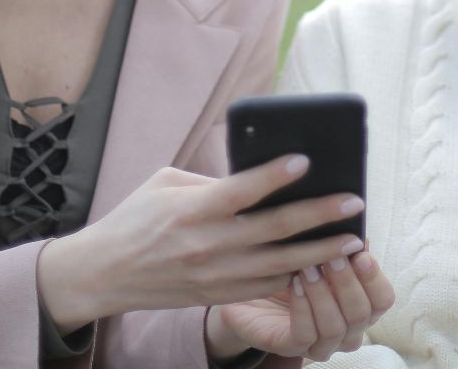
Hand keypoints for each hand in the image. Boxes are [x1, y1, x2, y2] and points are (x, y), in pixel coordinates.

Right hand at [38, 156, 367, 329]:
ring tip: (353, 238)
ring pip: (280, 265)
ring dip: (321, 252)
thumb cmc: (135, 218)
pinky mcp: (217, 296)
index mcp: (191, 209)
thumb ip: (212, 180)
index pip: (241, 190)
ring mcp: (214, 275)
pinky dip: (296, 276)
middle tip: (354, 201)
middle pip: (274, 229)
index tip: (306, 160)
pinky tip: (322, 265)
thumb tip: (257, 176)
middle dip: (319, 215)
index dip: (275, 174)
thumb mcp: (166, 183)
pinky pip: (266, 287)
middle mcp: (206, 244)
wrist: (103, 274)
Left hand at [212, 245, 395, 360]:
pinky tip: (295, 284)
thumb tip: (356, 230)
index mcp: (360, 305)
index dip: (375, 278)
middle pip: (362, 314)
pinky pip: (305, 335)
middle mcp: (347, 330)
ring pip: (335, 327)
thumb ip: (339, 245)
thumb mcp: (315, 252)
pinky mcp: (292, 348)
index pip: (383, 300)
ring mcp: (321, 344)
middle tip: (332, 256)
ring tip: (308, 268)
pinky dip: (302, 308)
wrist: (249, 286)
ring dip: (322, 294)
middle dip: (347, 283)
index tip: (360, 254)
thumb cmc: (290, 267)